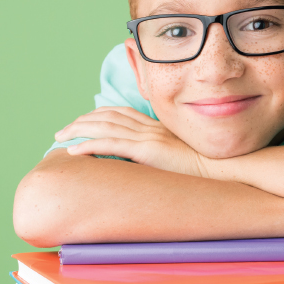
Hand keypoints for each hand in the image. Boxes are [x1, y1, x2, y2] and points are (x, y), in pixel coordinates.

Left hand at [55, 106, 207, 176]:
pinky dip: (89, 145)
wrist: (222, 170)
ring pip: (104, 126)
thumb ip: (157, 155)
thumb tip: (140, 165)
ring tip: (61, 137)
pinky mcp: (147, 150)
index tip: (80, 123)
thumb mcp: (175, 157)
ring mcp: (148, 137)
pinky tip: (75, 151)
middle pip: (106, 116)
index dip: (96, 115)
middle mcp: (148, 127)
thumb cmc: (201, 170)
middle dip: (81, 121)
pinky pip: (111, 144)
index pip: (119, 112)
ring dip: (79, 130)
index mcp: (154, 126)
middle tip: (62, 131)